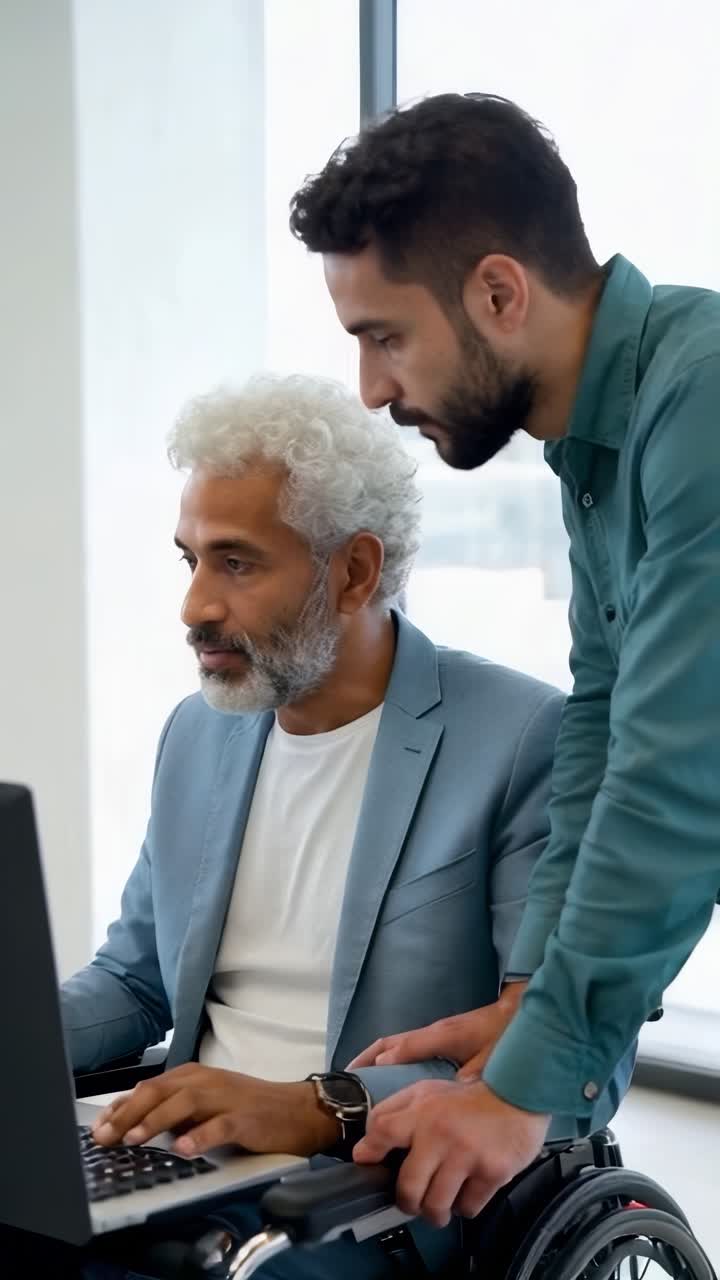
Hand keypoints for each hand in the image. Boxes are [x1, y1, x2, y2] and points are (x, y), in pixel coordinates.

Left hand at [91, 1064, 338, 1156]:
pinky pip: (221, 1125)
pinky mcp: (247, 1118)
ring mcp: (227, 1098)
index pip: (150, 1087)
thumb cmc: (248, 1109)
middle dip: (128, 1112)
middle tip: (105, 1135)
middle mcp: (207, 1081)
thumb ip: (175, 1111)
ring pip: (185, 1103)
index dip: (121, 1106)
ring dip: (156, 1120)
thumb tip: (133, 1123)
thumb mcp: (206, 1105)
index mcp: (194, 1077)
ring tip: (134, 1138)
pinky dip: (201, 1135)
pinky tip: (184, 1148)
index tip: (98, 1127)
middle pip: (161, 1090)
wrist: (296, 1110)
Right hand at [348, 982, 526, 1080]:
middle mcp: (432, 1032)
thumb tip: (442, 1104)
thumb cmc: (506, 1037)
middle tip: (348, 1085)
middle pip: (389, 1044)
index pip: (397, 1049)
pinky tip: (395, 1081)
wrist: (523, 1011)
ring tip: (362, 1085)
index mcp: (439, 1037)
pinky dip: (395, 1060)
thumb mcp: (489, 1063)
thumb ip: (465, 1083)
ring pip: (398, 1045)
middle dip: (367, 1061)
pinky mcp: (444, 1037)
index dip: (374, 1064)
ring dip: (379, 1060)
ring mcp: (437, 1033)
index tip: (355, 1082)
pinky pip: (411, 1047)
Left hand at [353, 1080, 547, 1226]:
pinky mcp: (493, 1173)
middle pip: (408, 1188)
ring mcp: (468, 1156)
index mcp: (423, 1111)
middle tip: (412, 1200)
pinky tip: (465, 1193)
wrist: (519, 1093)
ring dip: (434, 1211)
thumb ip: (396, 1112)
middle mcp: (441, 1135)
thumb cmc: (468, 1097)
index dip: (369, 1151)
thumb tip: (366, 1145)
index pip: (381, 1130)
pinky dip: (464, 1206)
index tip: (366, 1163)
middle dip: (406, 1201)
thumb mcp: (428, 1092)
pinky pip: (468, 1207)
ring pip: (436, 1205)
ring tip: (438, 1204)